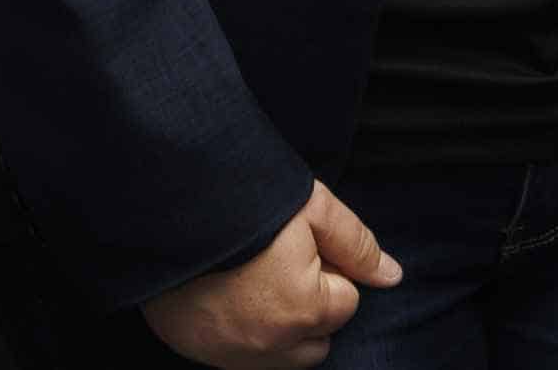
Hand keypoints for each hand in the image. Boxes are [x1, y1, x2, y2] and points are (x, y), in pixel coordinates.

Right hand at [140, 181, 400, 368]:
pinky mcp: (202, 354)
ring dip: (281, 326)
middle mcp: (272, 345)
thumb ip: (357, 244)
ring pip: (284, 354)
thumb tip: (392, 276)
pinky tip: (230, 295)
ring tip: (255, 279)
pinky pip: (244, 358)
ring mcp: (235, 355)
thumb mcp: (311, 206)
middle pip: (318, 336)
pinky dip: (246, 334)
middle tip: (278, 262)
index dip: (327, 268)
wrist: (165, 210)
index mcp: (305, 309)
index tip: (297, 245)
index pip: (345, 300)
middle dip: (310, 305)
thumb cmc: (241, 203)